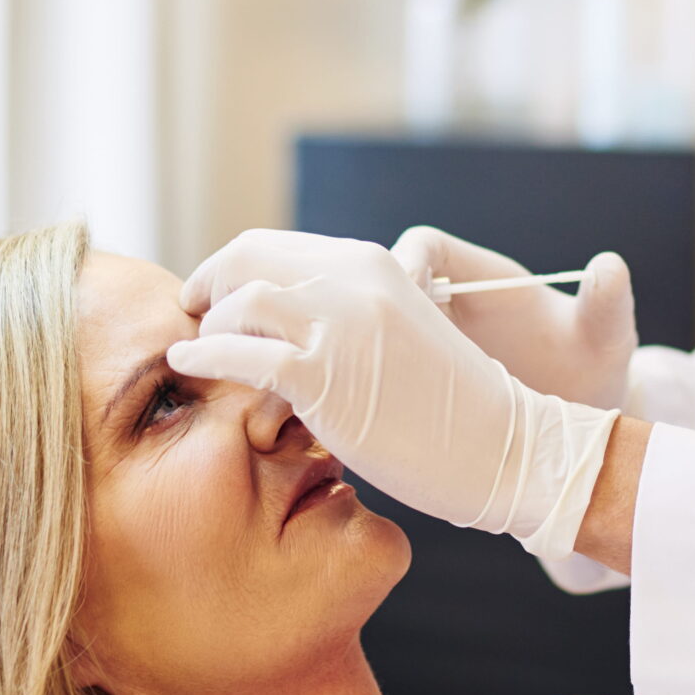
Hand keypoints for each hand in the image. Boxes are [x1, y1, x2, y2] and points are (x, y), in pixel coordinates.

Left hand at [167, 237, 616, 554]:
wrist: (507, 448)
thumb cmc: (453, 408)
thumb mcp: (400, 330)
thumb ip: (349, 312)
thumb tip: (288, 319)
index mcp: (372, 265)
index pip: (272, 246)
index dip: (229, 270)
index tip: (213, 298)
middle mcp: (354, 281)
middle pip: (246, 259)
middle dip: (208, 285)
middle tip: (192, 316)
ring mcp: (340, 327)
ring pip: (240, 300)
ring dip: (209, 326)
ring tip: (201, 353)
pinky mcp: (327, 378)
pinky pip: (242, 355)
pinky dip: (204, 357)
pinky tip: (187, 367)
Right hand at [389, 225, 635, 408]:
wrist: (583, 428)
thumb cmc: (595, 368)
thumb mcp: (607, 338)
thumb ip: (608, 303)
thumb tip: (610, 266)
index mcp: (486, 279)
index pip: (427, 247)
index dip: (408, 262)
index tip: (407, 298)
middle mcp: (451, 306)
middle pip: (386, 287)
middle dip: (371, 312)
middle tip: (377, 356)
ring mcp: (431, 346)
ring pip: (376, 334)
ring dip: (367, 356)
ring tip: (378, 394)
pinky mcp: (421, 383)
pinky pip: (384, 376)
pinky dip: (375, 391)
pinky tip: (385, 422)